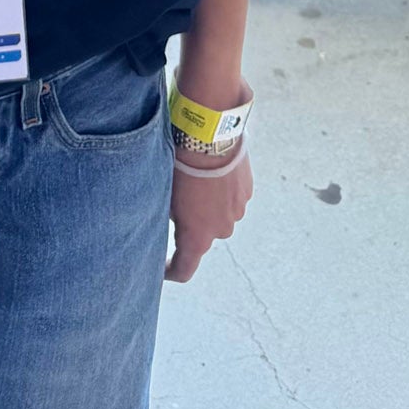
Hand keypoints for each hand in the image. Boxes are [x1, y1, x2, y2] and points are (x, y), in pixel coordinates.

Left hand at [166, 148, 252, 282]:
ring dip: (208, 205)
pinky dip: (221, 190)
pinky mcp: (246, 192)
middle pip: (202, 235)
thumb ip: (171, 219)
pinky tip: (211, 170)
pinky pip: (230, 197)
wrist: (208, 137)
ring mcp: (237, 211)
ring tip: (196, 179)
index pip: (184, 269)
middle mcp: (221, 231)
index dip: (171, 271)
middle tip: (177, 200)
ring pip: (218, 214)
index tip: (162, 267)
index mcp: (197, 237)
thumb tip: (172, 222)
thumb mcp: (165, 197)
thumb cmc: (180, 168)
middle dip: (190, 224)